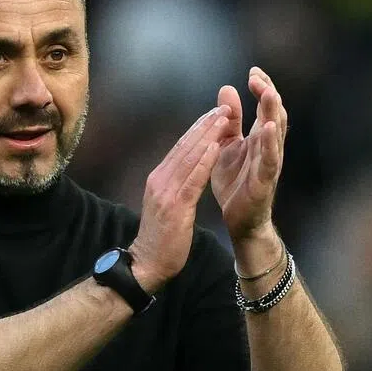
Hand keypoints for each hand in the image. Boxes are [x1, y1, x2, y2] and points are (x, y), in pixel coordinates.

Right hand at [129, 106, 228, 291]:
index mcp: (158, 179)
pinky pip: (192, 180)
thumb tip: (187, 170)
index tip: (214, 113)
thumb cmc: (161, 239)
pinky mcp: (175, 207)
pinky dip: (204, 161)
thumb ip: (175, 186)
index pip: (180, 148)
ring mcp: (165, 193)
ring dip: (208, 136)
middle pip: (185, 147)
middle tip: (223, 106)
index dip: (198, 129)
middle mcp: (159, 180)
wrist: (147, 264)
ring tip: (224, 118)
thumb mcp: (166, 205)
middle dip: (205, 125)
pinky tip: (216, 147)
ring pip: (190, 158)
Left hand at [211, 68, 286, 245]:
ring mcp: (270, 163)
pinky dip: (271, 143)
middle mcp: (269, 147)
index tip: (253, 71)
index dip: (262, 88)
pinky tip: (269, 129)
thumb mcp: (228, 146)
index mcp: (259, 137)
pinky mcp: (265, 181)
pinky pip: (271, 160)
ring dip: (273, 112)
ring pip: (276, 134)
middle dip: (268, 94)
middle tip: (256, 77)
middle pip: (274, 114)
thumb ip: (230, 120)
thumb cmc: (236, 182)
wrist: (238, 219)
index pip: (265, 107)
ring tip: (268, 93)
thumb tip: (227, 88)